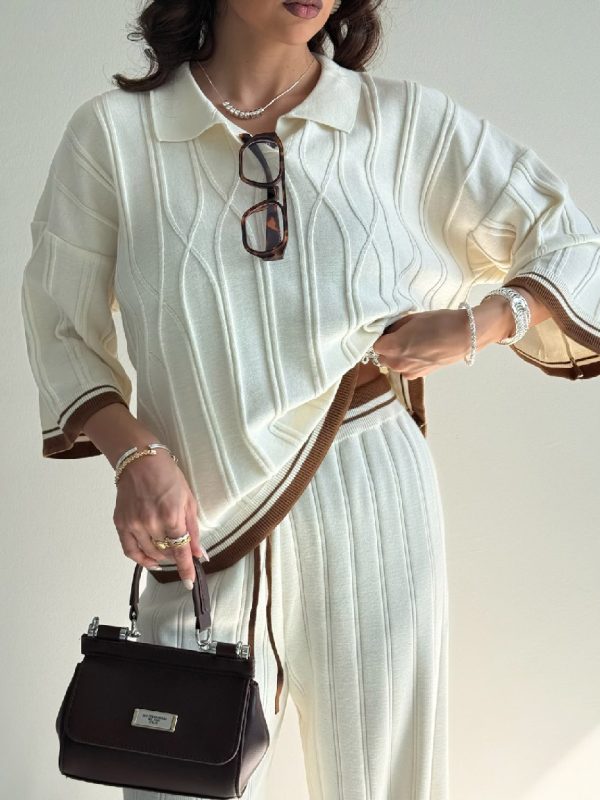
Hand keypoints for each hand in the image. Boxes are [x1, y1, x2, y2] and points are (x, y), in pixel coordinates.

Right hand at [112, 450, 203, 587]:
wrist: (140, 460)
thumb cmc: (167, 475)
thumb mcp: (188, 499)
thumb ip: (193, 529)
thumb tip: (198, 553)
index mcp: (170, 516)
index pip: (180, 550)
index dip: (186, 568)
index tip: (190, 581)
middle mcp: (150, 523)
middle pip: (165, 553)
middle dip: (176, 556)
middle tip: (181, 552)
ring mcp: (133, 524)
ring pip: (148, 553)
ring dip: (160, 557)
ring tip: (167, 553)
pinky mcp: (121, 523)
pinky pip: (129, 550)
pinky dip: (140, 558)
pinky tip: (149, 559)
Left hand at [372, 300, 512, 379]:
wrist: (465, 335)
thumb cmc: (439, 322)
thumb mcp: (412, 318)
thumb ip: (395, 327)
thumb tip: (388, 331)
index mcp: (393, 347)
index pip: (374, 344)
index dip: (379, 336)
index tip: (385, 329)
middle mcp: (398, 363)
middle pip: (382, 356)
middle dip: (386, 346)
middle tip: (398, 334)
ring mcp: (409, 372)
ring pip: (394, 364)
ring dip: (397, 355)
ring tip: (412, 342)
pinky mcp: (420, 375)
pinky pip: (406, 368)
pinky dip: (408, 361)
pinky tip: (420, 350)